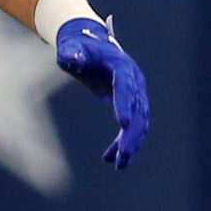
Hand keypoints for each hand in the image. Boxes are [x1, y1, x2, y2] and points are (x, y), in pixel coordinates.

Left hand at [53, 17, 149, 168]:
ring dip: (131, 144)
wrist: (90, 46)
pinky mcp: (132, 103)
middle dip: (131, 135)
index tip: (124, 125)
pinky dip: (122, 142)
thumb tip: (72, 59)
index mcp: (121, 65)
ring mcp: (136, 92)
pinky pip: (132, 126)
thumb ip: (71, 53)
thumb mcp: (70, 49)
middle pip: (137, 109)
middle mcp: (134, 79)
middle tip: (122, 157)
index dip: (124, 104)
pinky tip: (110, 159)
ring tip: (119, 165)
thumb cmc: (77, 48)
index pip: (124, 85)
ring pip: (140, 122)